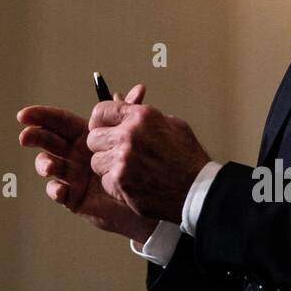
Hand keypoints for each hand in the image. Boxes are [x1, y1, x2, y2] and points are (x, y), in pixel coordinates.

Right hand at [18, 84, 157, 244]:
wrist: (147, 196)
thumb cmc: (137, 164)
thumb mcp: (133, 135)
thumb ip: (131, 113)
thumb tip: (139, 89)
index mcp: (82, 135)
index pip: (57, 121)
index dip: (40, 116)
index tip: (23, 114)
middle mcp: (72, 154)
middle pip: (47, 141)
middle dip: (34, 136)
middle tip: (26, 137)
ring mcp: (70, 175)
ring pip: (48, 165)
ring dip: (44, 163)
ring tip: (50, 166)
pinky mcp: (72, 196)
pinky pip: (58, 191)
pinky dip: (55, 189)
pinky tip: (60, 189)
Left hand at [86, 99, 210, 223]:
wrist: (198, 190)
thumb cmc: (187, 158)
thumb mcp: (171, 124)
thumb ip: (141, 112)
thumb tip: (120, 100)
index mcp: (141, 117)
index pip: (101, 110)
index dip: (99, 121)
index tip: (103, 128)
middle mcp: (128, 136)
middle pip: (93, 138)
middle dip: (102, 145)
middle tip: (116, 152)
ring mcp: (123, 160)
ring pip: (96, 161)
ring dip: (108, 166)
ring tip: (128, 169)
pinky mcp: (120, 182)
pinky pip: (104, 180)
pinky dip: (116, 184)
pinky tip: (133, 183)